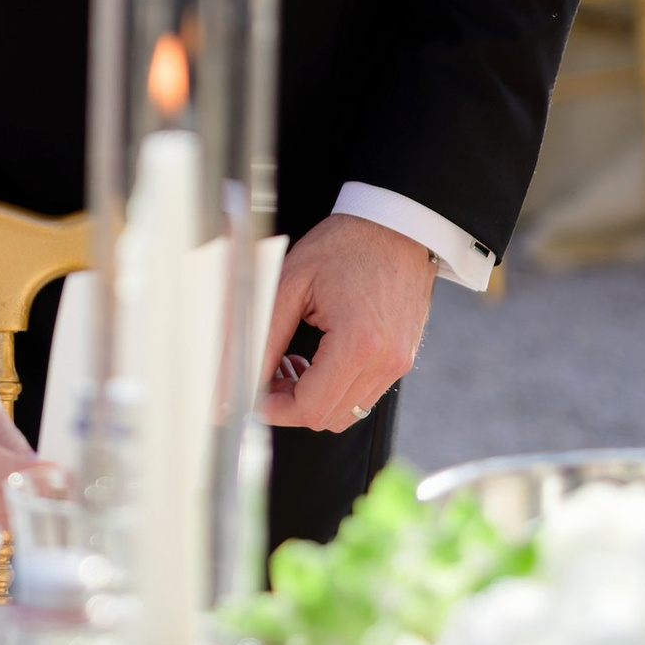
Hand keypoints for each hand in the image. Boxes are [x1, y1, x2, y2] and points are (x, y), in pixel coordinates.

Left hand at [260, 214, 436, 432]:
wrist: (396, 225)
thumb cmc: (348, 244)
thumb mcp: (292, 283)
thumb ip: (265, 336)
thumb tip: (241, 375)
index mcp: (358, 342)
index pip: (310, 408)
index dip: (273, 409)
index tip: (255, 394)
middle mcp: (385, 360)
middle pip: (328, 418)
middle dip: (289, 405)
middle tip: (270, 374)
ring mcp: (398, 363)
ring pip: (346, 414)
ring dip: (313, 399)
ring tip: (293, 363)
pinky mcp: (402, 360)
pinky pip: (363, 396)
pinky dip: (335, 390)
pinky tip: (319, 360)